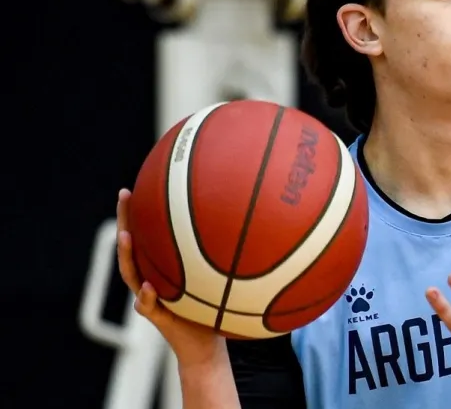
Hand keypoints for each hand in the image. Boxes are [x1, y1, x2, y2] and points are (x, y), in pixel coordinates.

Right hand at [116, 189, 226, 367]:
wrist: (208, 344)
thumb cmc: (214, 306)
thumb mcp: (219, 276)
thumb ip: (222, 254)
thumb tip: (245, 219)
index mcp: (163, 267)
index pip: (147, 235)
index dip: (139, 212)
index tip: (136, 186)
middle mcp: (152, 278)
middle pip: (132, 247)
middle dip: (126, 221)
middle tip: (125, 194)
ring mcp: (151, 298)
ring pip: (132, 275)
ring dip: (127, 255)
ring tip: (125, 236)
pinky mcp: (158, 318)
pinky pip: (147, 307)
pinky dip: (146, 297)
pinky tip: (148, 287)